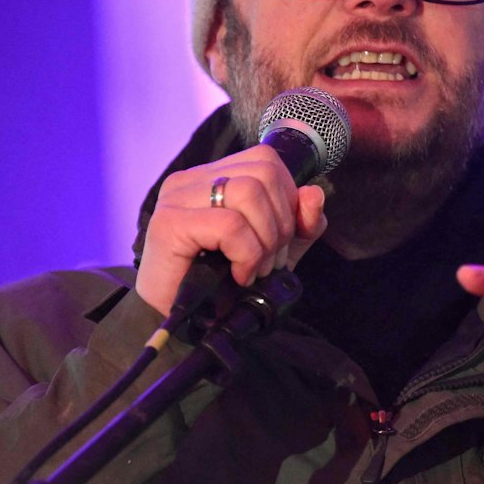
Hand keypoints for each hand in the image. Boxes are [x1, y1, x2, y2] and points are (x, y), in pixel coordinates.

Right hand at [135, 145, 327, 315]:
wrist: (183, 323)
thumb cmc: (224, 284)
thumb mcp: (277, 249)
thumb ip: (301, 222)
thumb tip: (314, 194)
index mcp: (214, 175)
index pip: (267, 160)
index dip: (287, 199)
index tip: (282, 241)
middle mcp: (192, 179)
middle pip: (264, 173)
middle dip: (280, 223)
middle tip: (269, 262)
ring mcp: (177, 197)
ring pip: (248, 192)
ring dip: (264, 240)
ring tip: (254, 269)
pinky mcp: (169, 222)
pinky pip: (229, 225)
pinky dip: (246, 254)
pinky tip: (238, 275)